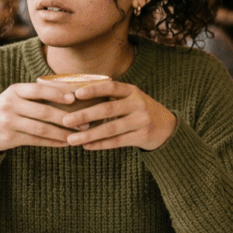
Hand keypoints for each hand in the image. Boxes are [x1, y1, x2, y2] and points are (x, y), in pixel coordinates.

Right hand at [0, 83, 75, 153]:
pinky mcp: (9, 138)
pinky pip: (36, 141)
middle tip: (84, 123)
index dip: (57, 94)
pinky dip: (52, 142)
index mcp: (14, 90)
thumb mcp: (15, 97)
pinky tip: (64, 143)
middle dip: (66, 118)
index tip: (74, 98)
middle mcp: (10, 105)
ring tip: (77, 136)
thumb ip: (36, 95)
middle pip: (44, 111)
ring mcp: (9, 122)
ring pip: (41, 129)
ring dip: (62, 133)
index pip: (39, 90)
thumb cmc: (6, 110)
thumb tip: (70, 93)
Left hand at [60, 82, 176, 150]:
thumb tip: (75, 95)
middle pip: (107, 109)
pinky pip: (117, 142)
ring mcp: (141, 121)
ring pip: (111, 129)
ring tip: (71, 139)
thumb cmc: (138, 110)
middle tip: (65, 120)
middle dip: (84, 115)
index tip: (76, 94)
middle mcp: (138, 104)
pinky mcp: (142, 137)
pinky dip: (100, 144)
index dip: (94, 89)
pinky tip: (86, 146)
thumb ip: (110, 96)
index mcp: (132, 91)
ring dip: (89, 135)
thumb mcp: (129, 98)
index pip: (111, 87)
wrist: (167, 127)